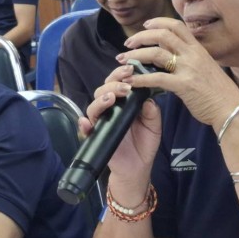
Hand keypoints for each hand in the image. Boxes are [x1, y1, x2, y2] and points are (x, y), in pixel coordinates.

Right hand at [80, 64, 161, 195]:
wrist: (138, 168)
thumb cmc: (145, 144)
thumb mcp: (154, 125)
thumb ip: (152, 111)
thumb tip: (147, 98)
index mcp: (124, 103)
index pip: (118, 83)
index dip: (122, 74)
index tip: (132, 69)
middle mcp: (110, 109)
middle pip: (103, 89)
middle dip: (113, 83)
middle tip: (126, 85)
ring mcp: (101, 122)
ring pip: (94, 105)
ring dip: (101, 99)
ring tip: (112, 98)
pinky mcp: (96, 137)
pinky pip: (86, 129)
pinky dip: (84, 124)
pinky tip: (88, 122)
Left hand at [119, 17, 238, 128]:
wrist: (231, 109)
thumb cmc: (219, 92)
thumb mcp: (206, 68)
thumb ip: (190, 60)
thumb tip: (172, 57)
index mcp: (198, 49)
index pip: (177, 25)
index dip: (158, 22)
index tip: (145, 25)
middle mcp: (193, 54)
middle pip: (163, 34)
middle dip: (141, 37)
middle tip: (128, 43)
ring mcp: (188, 68)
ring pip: (156, 52)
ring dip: (136, 55)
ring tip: (123, 60)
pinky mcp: (184, 85)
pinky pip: (156, 78)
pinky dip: (139, 79)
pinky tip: (130, 81)